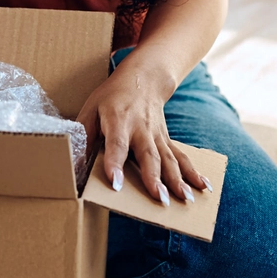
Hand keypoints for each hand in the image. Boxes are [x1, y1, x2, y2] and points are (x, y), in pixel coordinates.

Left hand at [75, 56, 211, 205]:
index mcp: (118, 121)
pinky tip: (204, 187)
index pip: (116, 144)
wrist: (144, 77)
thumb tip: (72, 161)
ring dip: (178, 180)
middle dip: (154, 178)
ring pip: (169, 159)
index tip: (116, 183)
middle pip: (149, 155)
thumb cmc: (112, 96)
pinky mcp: (167, 140)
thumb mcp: (91, 108)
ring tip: (185, 200)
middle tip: (159, 199)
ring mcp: (158, 135)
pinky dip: (194, 172)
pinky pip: (182, 157)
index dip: (115, 163)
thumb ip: (84, 133)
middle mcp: (141, 129)